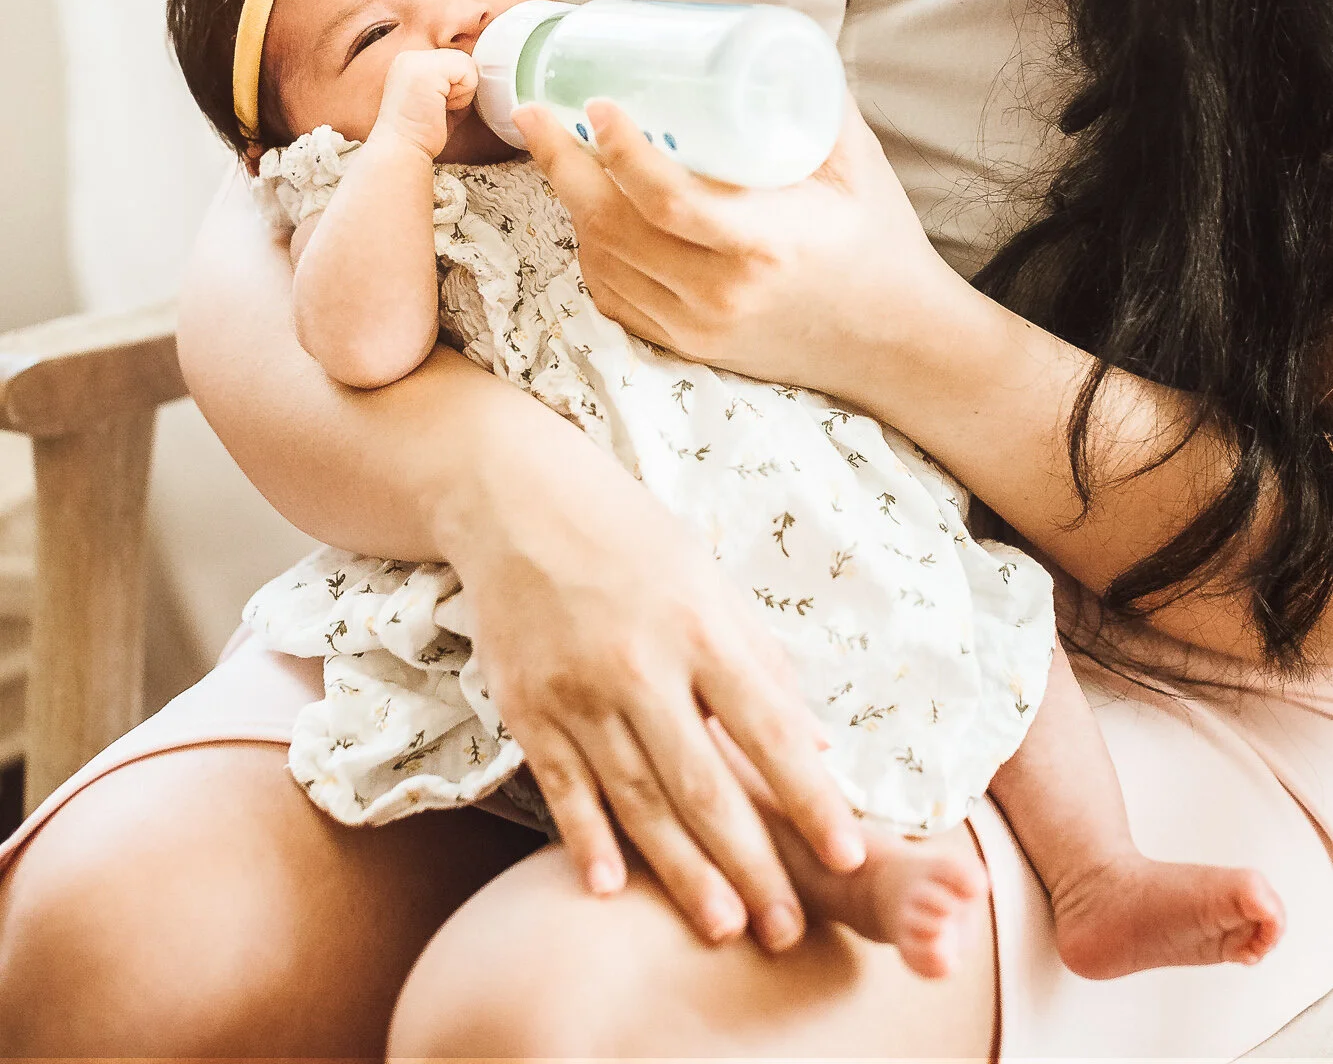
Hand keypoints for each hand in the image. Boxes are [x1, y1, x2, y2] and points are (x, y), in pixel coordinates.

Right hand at [373, 47, 478, 159]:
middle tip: (436, 108)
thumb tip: (476, 74)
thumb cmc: (421, 133)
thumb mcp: (436, 97)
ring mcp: (415, 61)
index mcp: (409, 62)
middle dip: (458, 88)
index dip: (453, 87)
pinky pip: (468, 71)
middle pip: (460, 59)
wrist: (402, 151)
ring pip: (466, 63)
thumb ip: (449, 80)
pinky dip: (463, 95)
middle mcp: (409, 57)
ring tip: (437, 107)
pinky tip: (441, 107)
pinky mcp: (426, 70)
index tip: (434, 106)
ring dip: (461, 92)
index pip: (452, 60)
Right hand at [460, 422, 867, 951]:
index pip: (769, 729)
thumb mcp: (709, 579)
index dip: (811, 798)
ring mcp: (577, 692)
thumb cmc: (629, 537)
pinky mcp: (526, 708)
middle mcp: (639, 665)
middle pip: (705, 784)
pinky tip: (612, 891)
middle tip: (789, 932)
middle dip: (753, 865)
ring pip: (638, 801)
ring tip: (725, 929)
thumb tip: (816, 743)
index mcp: (699, 626)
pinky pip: (563, 789)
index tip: (848, 855)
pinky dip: (588, 841)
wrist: (517, 500)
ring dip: (684, 874)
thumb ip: (761, 661)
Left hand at [513, 94, 960, 399]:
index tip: (598, 104)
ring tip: (559, 152)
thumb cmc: (879, 245)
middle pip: (613, 228)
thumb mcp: (856, 166)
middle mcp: (721, 292)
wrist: (896, 344)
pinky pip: (614, 297)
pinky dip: (591, 252)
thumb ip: (816, 101)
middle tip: (537, 115)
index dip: (621, 151)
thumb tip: (770, 36)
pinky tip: (587, 214)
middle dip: (561, 166)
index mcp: (766, 243)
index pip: (669, 200)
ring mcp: (698, 326)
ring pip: (603, 262)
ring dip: (571, 205)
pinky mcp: (687, 346)